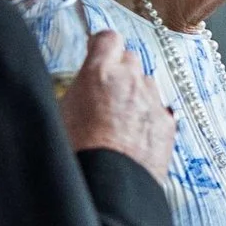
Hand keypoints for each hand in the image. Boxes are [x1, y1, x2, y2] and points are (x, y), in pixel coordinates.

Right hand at [59, 29, 175, 178]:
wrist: (106, 187)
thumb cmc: (75, 153)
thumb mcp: (58, 114)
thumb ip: (75, 91)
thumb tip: (77, 88)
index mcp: (99, 73)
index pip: (108, 39)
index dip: (102, 47)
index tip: (97, 55)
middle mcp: (130, 81)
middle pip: (130, 60)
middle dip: (119, 72)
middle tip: (105, 93)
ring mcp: (153, 102)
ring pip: (147, 85)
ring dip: (135, 95)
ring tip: (119, 120)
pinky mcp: (167, 123)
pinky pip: (159, 110)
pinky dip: (149, 117)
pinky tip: (134, 137)